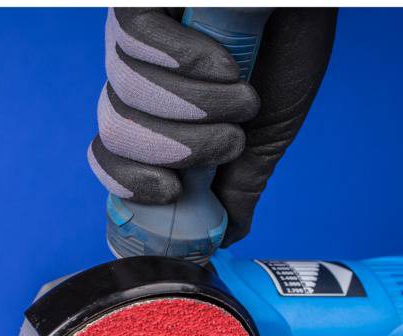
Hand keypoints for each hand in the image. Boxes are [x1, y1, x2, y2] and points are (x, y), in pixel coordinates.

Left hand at [88, 8, 336, 244]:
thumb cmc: (291, 41)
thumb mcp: (267, 128)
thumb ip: (240, 181)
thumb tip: (225, 236)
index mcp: (160, 110)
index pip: (112, 156)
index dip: (128, 184)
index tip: (170, 192)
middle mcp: (139, 72)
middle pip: (114, 132)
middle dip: (176, 151)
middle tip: (230, 140)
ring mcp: (136, 33)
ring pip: (125, 94)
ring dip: (196, 109)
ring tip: (242, 93)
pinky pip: (135, 41)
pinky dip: (186, 60)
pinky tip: (223, 60)